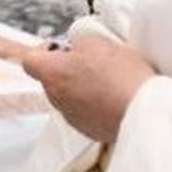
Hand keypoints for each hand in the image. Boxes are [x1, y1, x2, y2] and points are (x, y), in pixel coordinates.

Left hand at [21, 34, 156, 143]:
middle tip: (89, 60)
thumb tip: (77, 47)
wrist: (141, 110)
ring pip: (69, 97)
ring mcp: (72, 117)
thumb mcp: (97, 41)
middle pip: (51, 80)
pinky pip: (85, 112)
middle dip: (66, 69)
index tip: (57, 47)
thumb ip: (79, 42)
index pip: (30, 62)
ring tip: (106, 79)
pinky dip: (95, 104)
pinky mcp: (89, 130)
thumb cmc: (119, 76)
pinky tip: (113, 95)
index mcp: (52, 74)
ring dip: (81, 87)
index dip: (42, 51)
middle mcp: (57, 98)